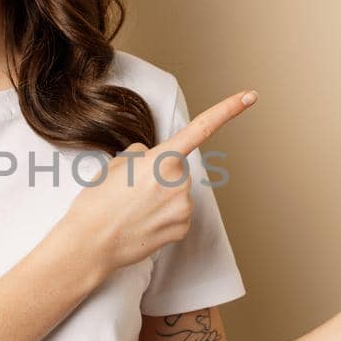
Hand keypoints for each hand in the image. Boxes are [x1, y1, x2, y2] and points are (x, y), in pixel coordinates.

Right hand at [65, 89, 257, 274]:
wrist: (90, 244)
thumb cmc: (97, 202)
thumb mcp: (115, 164)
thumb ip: (141, 154)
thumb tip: (152, 160)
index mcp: (162, 159)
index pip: (201, 128)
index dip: (228, 110)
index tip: (250, 96)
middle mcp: (179, 182)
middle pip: (178, 169)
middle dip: (160, 174)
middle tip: (131, 190)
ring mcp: (184, 207)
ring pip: (178, 193)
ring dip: (161, 197)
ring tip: (133, 208)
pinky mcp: (183, 228)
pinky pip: (177, 214)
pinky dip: (163, 216)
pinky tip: (143, 222)